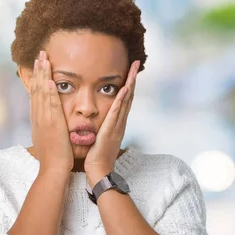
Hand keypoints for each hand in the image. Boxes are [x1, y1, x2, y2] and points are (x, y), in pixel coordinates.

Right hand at [29, 51, 73, 173]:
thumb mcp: (48, 138)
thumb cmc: (54, 157)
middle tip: (40, 54)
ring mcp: (44, 120)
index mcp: (38, 119)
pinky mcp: (52, 124)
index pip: (36, 94)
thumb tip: (47, 121)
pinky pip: (50, 105)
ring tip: (44, 59)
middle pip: (37, 89)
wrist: (52, 169)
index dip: (37, 78)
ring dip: (44, 75)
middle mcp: (38, 117)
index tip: (39, 65)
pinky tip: (51, 80)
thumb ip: (48, 127)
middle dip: (39, 71)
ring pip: (42, 93)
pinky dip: (50, 92)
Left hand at [85, 60, 139, 185]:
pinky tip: (124, 89)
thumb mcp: (100, 137)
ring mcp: (117, 126)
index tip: (129, 70)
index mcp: (117, 122)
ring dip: (130, 84)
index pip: (124, 99)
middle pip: (129, 96)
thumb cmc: (97, 156)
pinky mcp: (111, 130)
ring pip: (126, 101)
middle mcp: (120, 122)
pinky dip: (121, 100)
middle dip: (132, 79)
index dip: (127, 84)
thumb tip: (100, 119)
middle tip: (136, 62)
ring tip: (133, 70)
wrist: (99, 171)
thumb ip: (102, 127)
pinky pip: (117, 112)